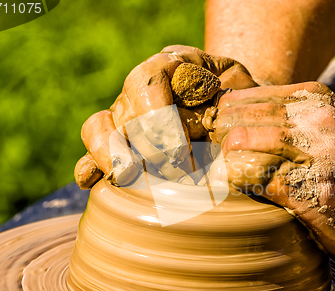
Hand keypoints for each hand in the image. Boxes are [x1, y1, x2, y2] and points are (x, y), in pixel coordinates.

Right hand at [74, 45, 257, 188]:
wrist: (235, 108)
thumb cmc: (242, 99)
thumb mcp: (244, 91)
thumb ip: (228, 104)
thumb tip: (214, 137)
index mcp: (171, 66)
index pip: (147, 82)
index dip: (159, 120)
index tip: (181, 153)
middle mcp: (142, 89)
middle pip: (127, 114)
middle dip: (150, 150)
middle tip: (180, 175)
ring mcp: (125, 114)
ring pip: (101, 129)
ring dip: (112, 156)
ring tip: (128, 177)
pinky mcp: (120, 141)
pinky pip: (94, 149)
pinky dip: (90, 166)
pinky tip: (90, 181)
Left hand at [213, 82, 334, 278]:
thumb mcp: (321, 127)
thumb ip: (282, 118)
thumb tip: (224, 122)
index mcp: (314, 97)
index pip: (243, 98)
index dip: (222, 120)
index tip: (215, 138)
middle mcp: (316, 119)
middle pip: (238, 119)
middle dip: (218, 140)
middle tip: (214, 158)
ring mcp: (317, 153)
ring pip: (241, 144)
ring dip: (226, 161)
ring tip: (227, 174)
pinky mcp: (312, 189)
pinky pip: (254, 178)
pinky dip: (240, 184)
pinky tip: (242, 191)